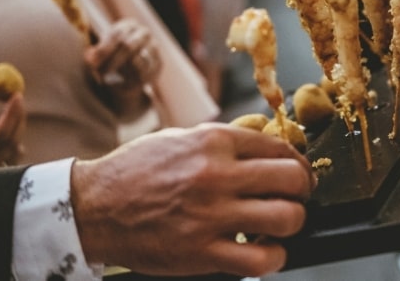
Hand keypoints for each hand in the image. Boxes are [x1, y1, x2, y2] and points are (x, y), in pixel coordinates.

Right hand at [0, 82, 25, 171]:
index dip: (10, 114)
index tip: (16, 95)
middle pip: (9, 139)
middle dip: (17, 116)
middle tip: (18, 97)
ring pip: (14, 147)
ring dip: (18, 124)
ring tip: (14, 107)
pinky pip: (14, 156)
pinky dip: (16, 137)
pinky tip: (13, 124)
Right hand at [71, 123, 315, 276]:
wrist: (95, 206)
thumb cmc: (136, 169)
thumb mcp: (181, 138)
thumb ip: (224, 142)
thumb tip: (265, 148)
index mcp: (214, 142)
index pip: (280, 147)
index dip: (298, 162)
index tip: (299, 172)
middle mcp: (217, 174)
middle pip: (293, 179)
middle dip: (304, 189)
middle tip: (297, 196)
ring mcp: (211, 215)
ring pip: (287, 218)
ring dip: (292, 222)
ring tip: (281, 223)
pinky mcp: (202, 252)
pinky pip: (262, 260)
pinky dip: (273, 257)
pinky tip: (263, 250)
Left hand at [84, 18, 159, 115]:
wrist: (133, 70)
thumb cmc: (113, 57)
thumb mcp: (102, 54)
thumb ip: (95, 55)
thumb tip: (88, 57)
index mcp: (128, 25)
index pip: (115, 35)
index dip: (103, 50)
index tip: (91, 63)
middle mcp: (144, 33)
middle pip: (128, 46)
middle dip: (112, 61)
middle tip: (100, 74)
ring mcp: (154, 47)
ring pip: (138, 60)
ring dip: (121, 71)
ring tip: (108, 79)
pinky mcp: (159, 63)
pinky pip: (145, 73)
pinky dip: (132, 79)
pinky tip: (122, 83)